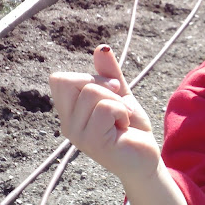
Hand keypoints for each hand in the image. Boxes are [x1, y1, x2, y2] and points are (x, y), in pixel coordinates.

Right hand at [49, 45, 158, 181]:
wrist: (146, 156)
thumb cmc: (130, 128)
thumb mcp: (120, 94)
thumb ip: (109, 73)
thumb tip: (101, 47)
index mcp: (69, 111)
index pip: (58, 79)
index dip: (86, 77)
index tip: (110, 90)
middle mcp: (67, 123)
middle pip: (72, 81)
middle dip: (103, 86)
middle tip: (118, 105)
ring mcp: (77, 134)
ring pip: (92, 93)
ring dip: (117, 102)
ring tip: (121, 120)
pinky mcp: (92, 142)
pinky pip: (105, 108)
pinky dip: (121, 112)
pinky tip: (123, 128)